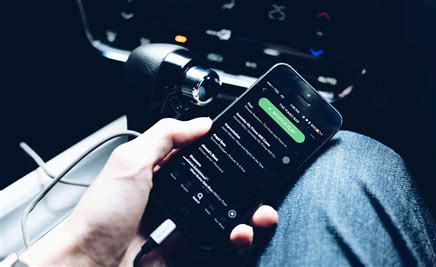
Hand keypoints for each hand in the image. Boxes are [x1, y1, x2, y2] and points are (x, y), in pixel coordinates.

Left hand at [20, 118, 277, 265]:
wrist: (88, 266)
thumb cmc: (100, 216)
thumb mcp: (130, 162)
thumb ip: (164, 136)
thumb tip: (200, 122)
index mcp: (159, 170)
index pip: (199, 155)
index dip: (224, 151)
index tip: (247, 148)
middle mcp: (173, 196)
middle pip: (219, 187)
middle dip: (246, 185)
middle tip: (262, 185)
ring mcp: (181, 224)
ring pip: (224, 216)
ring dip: (248, 215)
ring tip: (258, 215)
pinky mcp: (185, 250)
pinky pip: (217, 243)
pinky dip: (234, 240)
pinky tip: (239, 235)